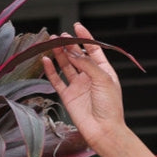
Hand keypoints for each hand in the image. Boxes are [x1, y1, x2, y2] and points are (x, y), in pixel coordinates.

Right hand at [42, 22, 125, 150]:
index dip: (85, 38)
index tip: (77, 26)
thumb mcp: (103, 79)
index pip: (93, 50)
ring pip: (66, 65)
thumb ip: (87, 63)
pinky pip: (56, 80)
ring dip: (59, 54)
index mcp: (103, 72)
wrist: (104, 130)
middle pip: (77, 55)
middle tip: (60, 36)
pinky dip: (50, 70)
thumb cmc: (110, 107)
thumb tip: (72, 52)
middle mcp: (90, 77)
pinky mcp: (68, 96)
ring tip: (51, 42)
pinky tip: (46, 59)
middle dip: (69, 44)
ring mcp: (78, 86)